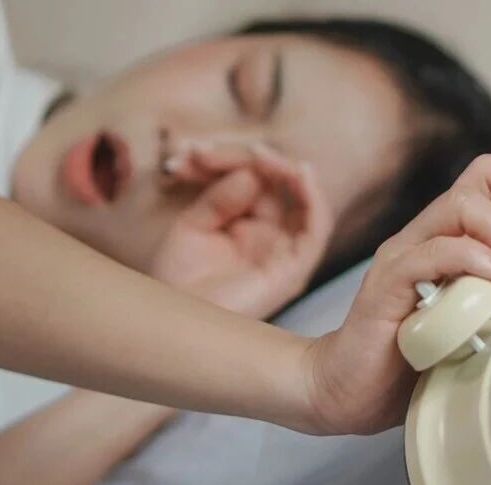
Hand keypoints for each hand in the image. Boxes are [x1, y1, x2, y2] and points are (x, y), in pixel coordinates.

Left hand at [149, 145, 332, 318]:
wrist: (172, 325)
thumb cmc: (179, 282)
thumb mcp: (192, 226)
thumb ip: (220, 197)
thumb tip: (253, 173)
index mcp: (247, 224)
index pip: (252, 177)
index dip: (225, 157)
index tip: (189, 153)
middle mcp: (271, 235)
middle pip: (275, 180)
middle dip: (241, 157)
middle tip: (200, 153)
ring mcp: (284, 251)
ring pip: (300, 196)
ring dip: (282, 168)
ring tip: (254, 153)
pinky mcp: (294, 270)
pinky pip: (317, 228)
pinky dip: (314, 198)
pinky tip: (298, 172)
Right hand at [300, 154, 490, 434]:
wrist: (349, 393)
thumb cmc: (413, 362)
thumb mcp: (480, 330)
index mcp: (459, 239)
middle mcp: (432, 234)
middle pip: (485, 175)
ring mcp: (408, 253)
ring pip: (460, 205)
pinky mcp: (387, 282)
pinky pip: (432, 252)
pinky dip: (472, 258)